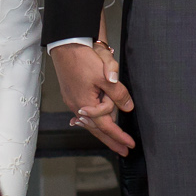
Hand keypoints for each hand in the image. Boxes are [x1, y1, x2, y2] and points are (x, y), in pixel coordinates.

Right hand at [51, 42, 135, 156]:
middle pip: (96, 129)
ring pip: (89, 121)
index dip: (119, 136)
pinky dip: (93, 120)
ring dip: (102, 131)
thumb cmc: (83, 58)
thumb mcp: (106, 76)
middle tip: (123, 151)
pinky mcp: (71, 94)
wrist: (65, 44)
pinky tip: (94, 123)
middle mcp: (77, 106)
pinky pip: (84, 113)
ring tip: (112, 139)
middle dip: (111, 141)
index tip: (130, 145)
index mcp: (85, 104)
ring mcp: (72, 100)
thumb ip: (118, 94)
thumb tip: (128, 107)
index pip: (106, 126)